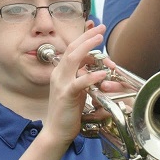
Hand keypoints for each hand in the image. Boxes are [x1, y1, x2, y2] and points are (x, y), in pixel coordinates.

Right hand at [44, 25, 109, 144]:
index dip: (84, 38)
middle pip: (73, 49)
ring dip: (88, 48)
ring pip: (74, 59)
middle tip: (101, 28)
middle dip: (87, 37)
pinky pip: (80, 82)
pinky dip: (92, 76)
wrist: (56, 131)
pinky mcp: (67, 95)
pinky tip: (103, 73)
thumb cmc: (67, 112)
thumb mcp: (76, 90)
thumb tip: (94, 69)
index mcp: (60, 72)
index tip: (97, 30)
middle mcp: (59, 74)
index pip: (72, 49)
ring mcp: (61, 84)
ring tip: (100, 40)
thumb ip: (82, 78)